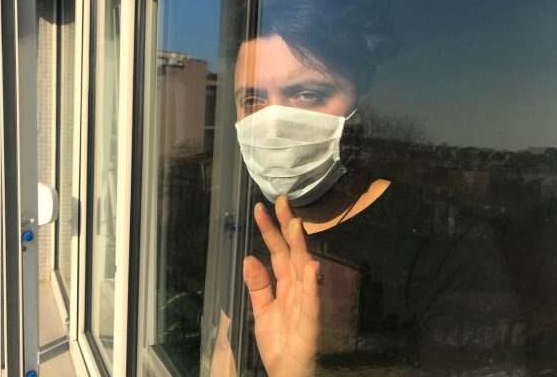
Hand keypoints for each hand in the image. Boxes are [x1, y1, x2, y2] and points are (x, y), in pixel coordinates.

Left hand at [243, 196, 319, 376]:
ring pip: (304, 271)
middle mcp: (297, 290)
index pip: (278, 252)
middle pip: (292, 253)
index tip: (261, 208)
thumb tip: (249, 257)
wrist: (289, 375)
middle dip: (287, 228)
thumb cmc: (280, 346)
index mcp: (285, 286)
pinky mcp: (311, 325)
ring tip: (295, 225)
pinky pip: (312, 303)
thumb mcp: (262, 312)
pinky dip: (312, 286)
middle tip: (282, 202)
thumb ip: (258, 286)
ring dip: (301, 248)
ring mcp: (306, 305)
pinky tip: (311, 267)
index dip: (271, 231)